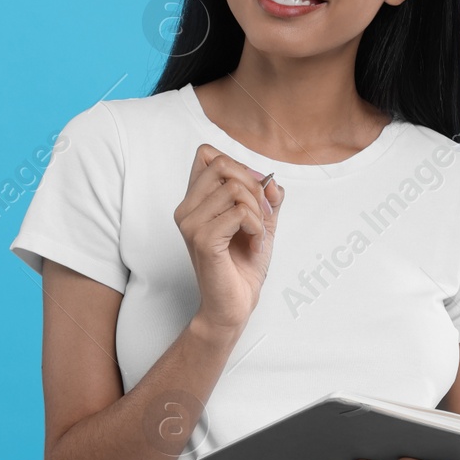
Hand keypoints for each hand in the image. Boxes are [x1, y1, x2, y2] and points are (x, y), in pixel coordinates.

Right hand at [176, 144, 284, 332]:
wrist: (233, 304)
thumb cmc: (242, 266)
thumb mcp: (261, 223)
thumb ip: (267, 198)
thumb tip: (272, 181)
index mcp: (194, 201)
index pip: (207, 154)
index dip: (237, 165)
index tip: (253, 192)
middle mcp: (186, 209)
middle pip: (221, 165)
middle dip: (252, 185)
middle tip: (262, 213)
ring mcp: (191, 224)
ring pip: (235, 190)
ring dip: (258, 211)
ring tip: (257, 233)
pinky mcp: (203, 240)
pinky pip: (240, 213)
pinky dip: (257, 226)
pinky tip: (254, 243)